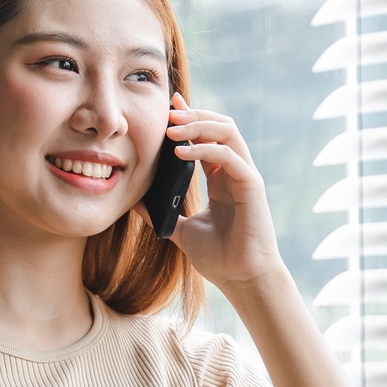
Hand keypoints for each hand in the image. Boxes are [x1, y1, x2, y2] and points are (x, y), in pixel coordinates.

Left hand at [157, 93, 284, 290]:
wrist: (242, 279)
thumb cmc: (220, 259)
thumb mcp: (181, 230)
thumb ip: (161, 213)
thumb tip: (135, 201)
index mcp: (222, 179)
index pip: (207, 137)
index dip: (190, 118)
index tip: (169, 107)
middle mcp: (236, 172)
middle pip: (219, 126)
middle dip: (193, 115)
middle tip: (167, 114)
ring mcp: (246, 177)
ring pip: (227, 132)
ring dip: (198, 125)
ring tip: (171, 129)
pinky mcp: (251, 186)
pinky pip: (228, 155)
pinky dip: (204, 149)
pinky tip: (180, 153)